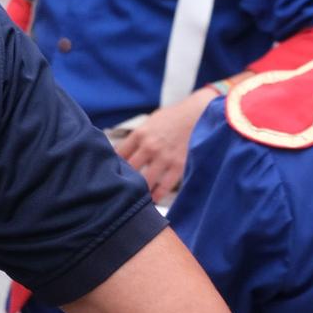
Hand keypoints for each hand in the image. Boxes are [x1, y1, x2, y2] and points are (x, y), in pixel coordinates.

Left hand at [116, 87, 217, 202]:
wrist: (200, 113)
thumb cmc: (174, 117)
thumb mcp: (151, 122)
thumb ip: (138, 136)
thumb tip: (123, 151)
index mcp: (140, 134)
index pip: (119, 154)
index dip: (113, 164)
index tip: (112, 172)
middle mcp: (149, 146)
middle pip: (129, 169)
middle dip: (124, 179)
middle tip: (121, 188)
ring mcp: (164, 157)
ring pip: (145, 181)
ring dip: (140, 190)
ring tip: (135, 198)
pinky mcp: (179, 165)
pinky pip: (164, 186)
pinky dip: (157, 195)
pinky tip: (153, 199)